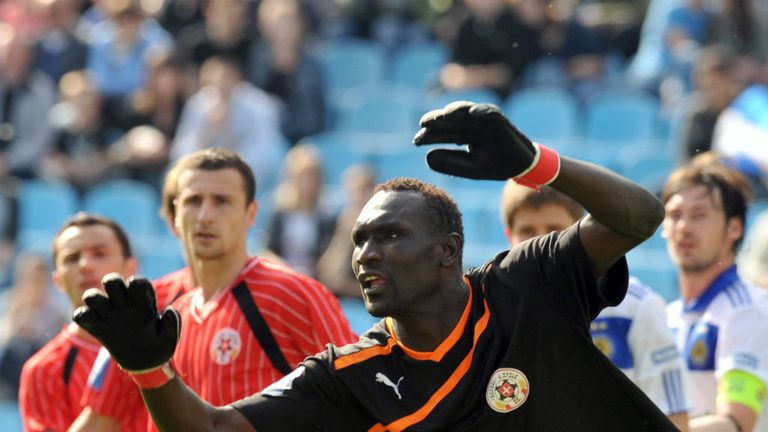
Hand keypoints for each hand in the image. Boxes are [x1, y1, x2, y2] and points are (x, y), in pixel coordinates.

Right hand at [73, 274, 179, 371]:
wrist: (145, 365)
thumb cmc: (158, 349)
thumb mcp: (170, 340)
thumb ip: (172, 324)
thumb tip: (168, 310)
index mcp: (144, 304)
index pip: (138, 282)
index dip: (137, 283)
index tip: (143, 301)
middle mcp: (125, 306)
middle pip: (112, 280)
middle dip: (112, 283)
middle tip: (121, 302)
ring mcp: (110, 317)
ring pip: (91, 295)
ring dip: (95, 300)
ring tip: (107, 316)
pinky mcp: (98, 329)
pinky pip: (80, 315)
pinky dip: (83, 316)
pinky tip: (95, 326)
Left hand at [413, 101, 536, 179]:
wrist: (521, 166)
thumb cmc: (494, 166)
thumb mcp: (471, 169)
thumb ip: (450, 163)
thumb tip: (427, 156)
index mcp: (463, 135)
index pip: (443, 133)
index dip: (429, 136)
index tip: (416, 141)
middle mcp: (471, 125)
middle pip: (451, 120)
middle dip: (438, 121)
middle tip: (424, 124)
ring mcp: (485, 121)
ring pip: (467, 112)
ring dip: (456, 111)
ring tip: (444, 115)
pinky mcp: (500, 120)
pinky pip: (491, 112)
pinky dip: (483, 111)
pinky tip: (473, 114)